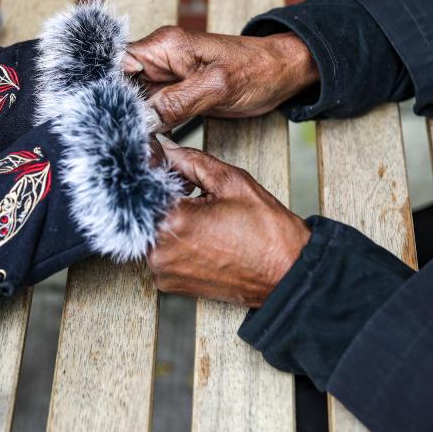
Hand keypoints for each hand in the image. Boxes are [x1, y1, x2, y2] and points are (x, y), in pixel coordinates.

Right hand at [124, 26, 317, 130]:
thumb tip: (144, 118)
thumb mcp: (217, 87)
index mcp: (164, 45)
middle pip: (120, 85)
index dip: (105, 90)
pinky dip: (146, 126)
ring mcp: (167, 78)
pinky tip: (142, 142)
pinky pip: (151, 110)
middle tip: (113, 139)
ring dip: (130, 121)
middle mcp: (160, 59)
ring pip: (134, 101)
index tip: (102, 118)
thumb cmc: (257, 70)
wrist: (282, 73)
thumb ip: (178, 101)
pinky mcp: (176, 95)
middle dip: (115, 110)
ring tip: (124, 144)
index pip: (117, 64)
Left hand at [148, 142, 310, 306]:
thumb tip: (165, 147)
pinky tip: (200, 235)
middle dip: (164, 196)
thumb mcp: (231, 182)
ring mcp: (163, 271)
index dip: (157, 171)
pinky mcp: (170, 284)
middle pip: (145, 210)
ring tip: (201, 216)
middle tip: (191, 191)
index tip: (169, 167)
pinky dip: (173, 240)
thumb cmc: (267, 233)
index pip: (146, 185)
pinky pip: (161, 252)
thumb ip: (191, 160)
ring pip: (151, 231)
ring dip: (168, 218)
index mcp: (174, 222)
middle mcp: (160, 251)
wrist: (287, 274)